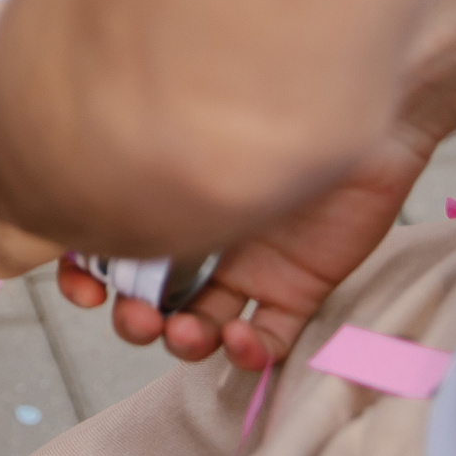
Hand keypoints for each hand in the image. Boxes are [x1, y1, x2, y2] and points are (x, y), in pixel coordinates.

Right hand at [54, 120, 433, 360]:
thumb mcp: (203, 127)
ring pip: (202, 326)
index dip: (88, 276)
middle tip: (140, 317)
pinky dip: (248, 351)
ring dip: (183, 341)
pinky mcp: (298, 289)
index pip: (114, 247)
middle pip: (153, 297)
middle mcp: (206, 236)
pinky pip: (268, 338)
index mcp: (173, 195)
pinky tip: (241, 338)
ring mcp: (251, 267)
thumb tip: (87, 170)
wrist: (370, 115)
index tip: (85, 287)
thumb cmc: (284, 104)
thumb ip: (153, 153)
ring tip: (186, 334)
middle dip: (134, 319)